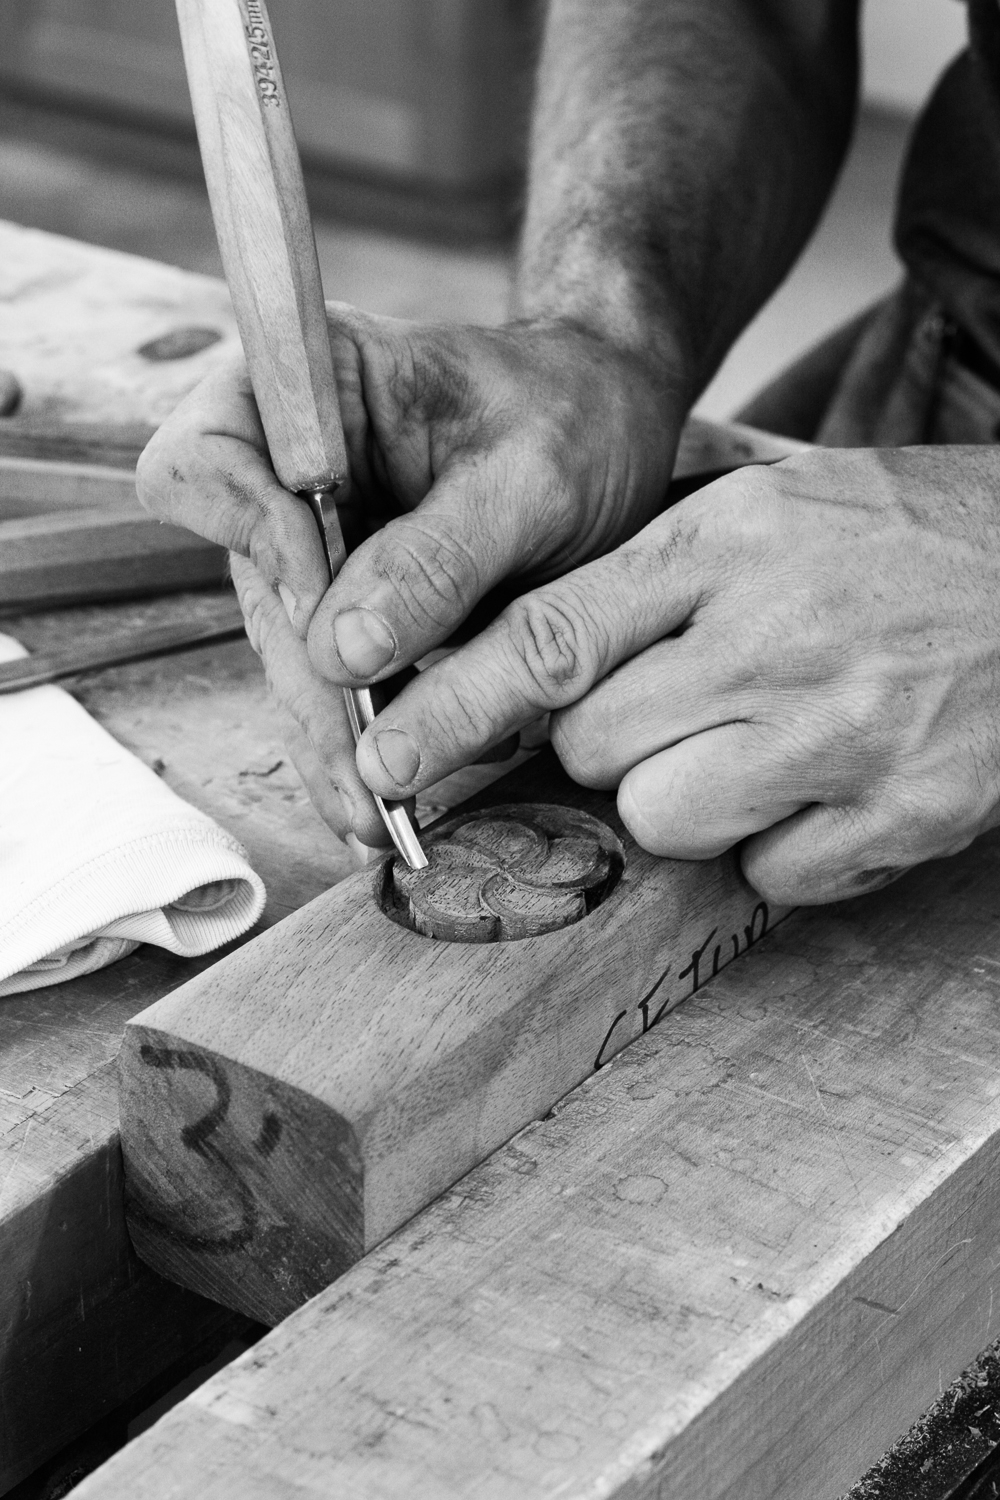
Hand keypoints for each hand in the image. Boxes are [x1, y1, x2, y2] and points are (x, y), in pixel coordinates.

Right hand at [136, 308, 680, 843]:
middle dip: (308, 687)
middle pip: (252, 583)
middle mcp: (289, 464)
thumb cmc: (576, 418)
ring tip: (376, 821)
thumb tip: (340, 652)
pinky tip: (386, 799)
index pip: (205, 461)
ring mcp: (312, 538)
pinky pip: (332, 676)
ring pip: (287, 649)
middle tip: (364, 779)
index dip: (253, 539)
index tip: (330, 613)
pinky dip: (358, 738)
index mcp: (310, 388)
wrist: (613, 423)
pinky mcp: (348, 599)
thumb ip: (439, 556)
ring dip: (328, 737)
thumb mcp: (530, 478)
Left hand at [352, 445, 999, 902]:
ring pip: (664, 820)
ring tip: (757, 744)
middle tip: (676, 706)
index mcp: (731, 543)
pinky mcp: (902, 814)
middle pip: (593, 747)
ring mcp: (844, 733)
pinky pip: (767, 874)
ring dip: (685, 799)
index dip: (450, 708)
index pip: (551, 637)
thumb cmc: (899, 540)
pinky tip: (826, 782)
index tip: (384, 758)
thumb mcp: (772, 504)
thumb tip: (521, 661)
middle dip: (608, 743)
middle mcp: (777, 638)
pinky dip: (778, 843)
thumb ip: (651, 572)